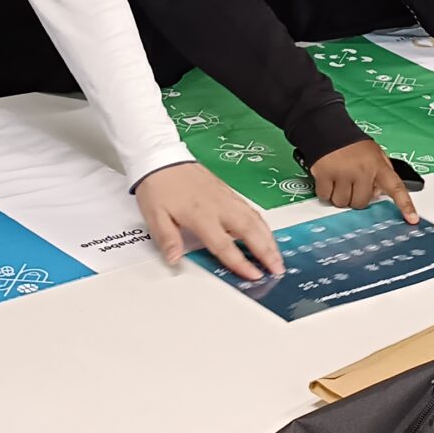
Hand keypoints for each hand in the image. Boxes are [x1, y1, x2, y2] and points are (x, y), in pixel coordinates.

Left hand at [137, 161, 283, 279]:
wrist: (162, 157)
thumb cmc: (158, 186)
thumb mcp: (154, 215)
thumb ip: (167, 239)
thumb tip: (174, 260)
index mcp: (200, 215)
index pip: (225, 245)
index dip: (241, 262)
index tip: (254, 275)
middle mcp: (219, 206)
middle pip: (249, 231)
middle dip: (267, 251)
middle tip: (278, 268)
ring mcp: (226, 198)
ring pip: (255, 219)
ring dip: (269, 239)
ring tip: (278, 256)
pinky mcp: (229, 192)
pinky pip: (251, 210)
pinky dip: (263, 225)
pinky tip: (267, 234)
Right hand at [310, 139, 420, 221]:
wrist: (329, 129)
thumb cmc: (353, 145)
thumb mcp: (375, 154)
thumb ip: (381, 173)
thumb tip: (378, 194)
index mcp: (378, 166)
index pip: (396, 187)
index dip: (405, 205)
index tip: (412, 219)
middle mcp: (362, 171)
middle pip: (360, 203)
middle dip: (355, 197)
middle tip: (351, 184)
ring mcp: (343, 173)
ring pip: (342, 202)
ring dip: (339, 196)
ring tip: (339, 179)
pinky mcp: (324, 175)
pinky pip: (325, 197)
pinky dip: (325, 192)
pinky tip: (329, 179)